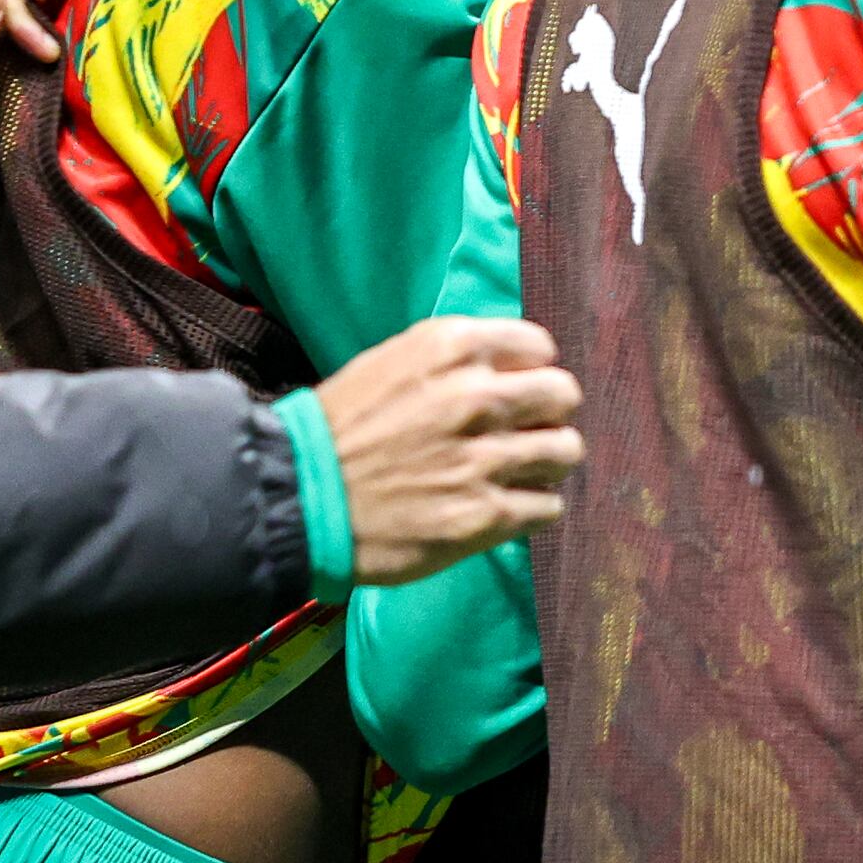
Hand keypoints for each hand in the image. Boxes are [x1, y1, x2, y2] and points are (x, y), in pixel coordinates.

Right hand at [312, 317, 585, 583]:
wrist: (296, 497)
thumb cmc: (340, 429)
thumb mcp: (392, 362)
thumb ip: (455, 360)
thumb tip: (511, 368)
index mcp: (451, 348)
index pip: (539, 347)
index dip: (530, 371)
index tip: (516, 390)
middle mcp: (475, 396)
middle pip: (564, 395)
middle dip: (549, 414)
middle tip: (526, 432)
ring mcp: (483, 458)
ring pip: (566, 450)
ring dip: (546, 462)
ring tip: (517, 472)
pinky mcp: (485, 515)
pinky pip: (548, 506)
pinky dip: (532, 508)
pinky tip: (503, 507)